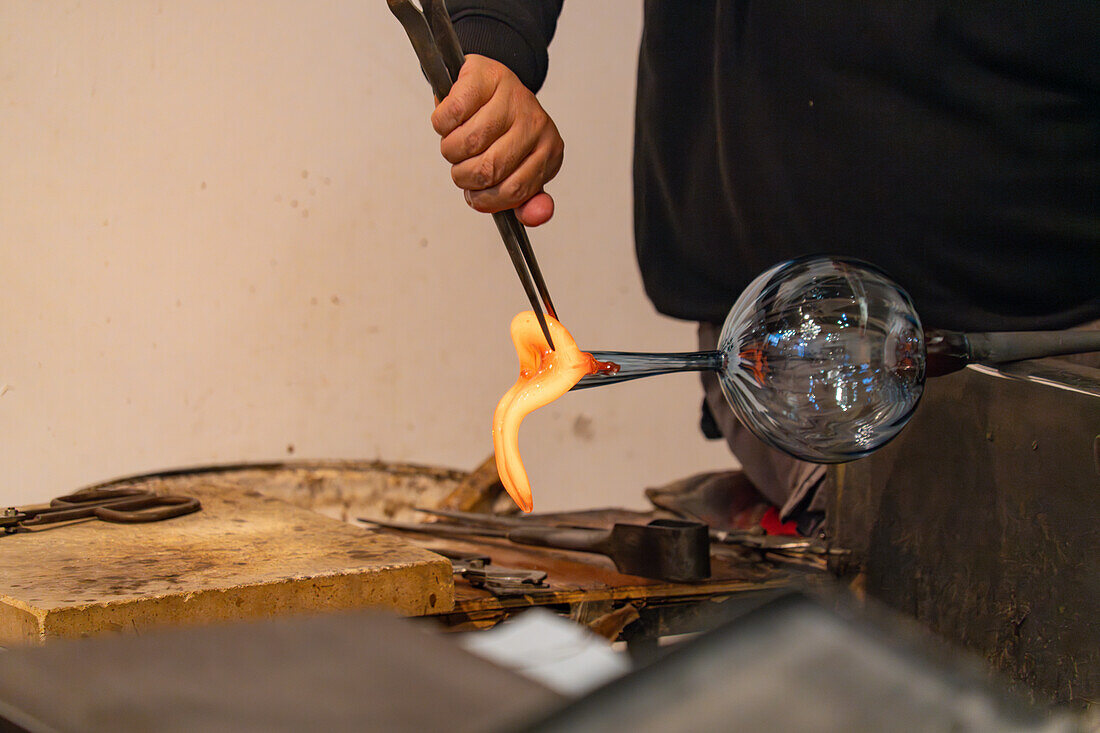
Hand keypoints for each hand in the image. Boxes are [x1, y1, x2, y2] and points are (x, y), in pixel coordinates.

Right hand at [431, 55, 562, 226]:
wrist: (490, 82)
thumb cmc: (502, 130)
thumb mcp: (519, 168)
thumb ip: (526, 198)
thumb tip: (536, 216)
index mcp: (548, 150)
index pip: (515, 190)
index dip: (485, 199)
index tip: (476, 194)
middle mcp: (535, 123)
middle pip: (488, 169)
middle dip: (464, 176)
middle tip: (462, 166)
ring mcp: (512, 97)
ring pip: (468, 143)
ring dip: (451, 151)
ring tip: (456, 143)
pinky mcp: (484, 77)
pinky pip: (452, 115)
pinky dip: (442, 124)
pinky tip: (451, 121)